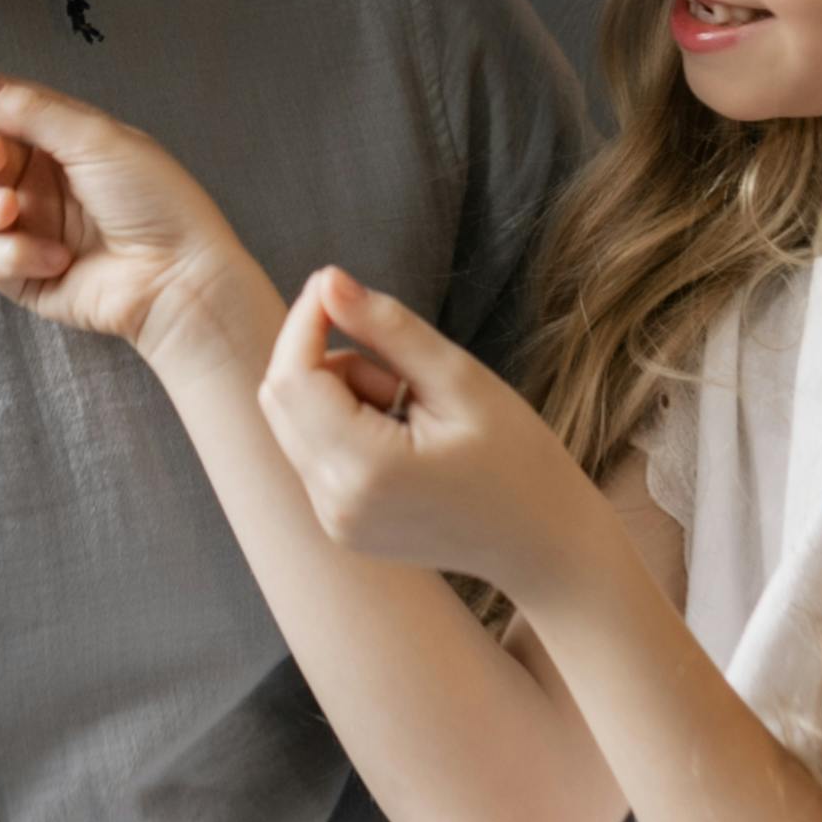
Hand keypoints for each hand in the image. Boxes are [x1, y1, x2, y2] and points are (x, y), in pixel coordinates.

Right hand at [0, 67, 262, 366]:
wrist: (177, 277)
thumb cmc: (152, 199)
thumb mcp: (95, 139)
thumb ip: (30, 109)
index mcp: (58, 138)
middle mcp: (38, 180)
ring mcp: (29, 229)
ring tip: (11, 211)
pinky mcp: (25, 276)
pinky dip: (16, 255)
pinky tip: (58, 259)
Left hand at [255, 265, 585, 594]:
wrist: (543, 542)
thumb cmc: (518, 458)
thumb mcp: (459, 379)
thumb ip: (386, 328)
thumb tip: (326, 280)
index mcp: (367, 469)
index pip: (291, 378)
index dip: (305, 322)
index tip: (336, 289)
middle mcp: (335, 504)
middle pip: (279, 400)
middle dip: (323, 360)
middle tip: (397, 367)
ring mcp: (334, 522)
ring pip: (293, 423)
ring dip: (336, 395)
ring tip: (408, 408)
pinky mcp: (339, 526)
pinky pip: (312, 453)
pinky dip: (342, 426)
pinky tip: (399, 437)